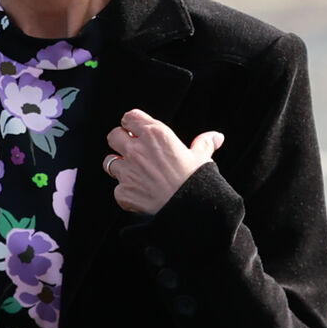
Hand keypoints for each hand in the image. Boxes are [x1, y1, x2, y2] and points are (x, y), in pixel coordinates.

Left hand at [104, 109, 224, 213]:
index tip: (136, 132)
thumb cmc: (197, 181)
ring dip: (120, 167)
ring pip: (109, 162)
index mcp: (155, 134)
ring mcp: (127, 170)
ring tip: (135, 174)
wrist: (191, 209)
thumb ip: (204, 144)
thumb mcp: (202, 158)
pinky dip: (126, 192)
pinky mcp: (123, 191)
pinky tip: (140, 194)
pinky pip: (117, 188)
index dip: (132, 125)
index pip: (130, 117)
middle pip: (113, 136)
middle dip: (120, 142)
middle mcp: (137, 149)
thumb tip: (216, 137)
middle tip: (131, 151)